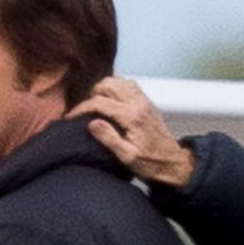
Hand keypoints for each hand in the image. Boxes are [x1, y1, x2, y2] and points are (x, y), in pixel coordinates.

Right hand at [67, 76, 195, 186]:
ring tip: (94, 104)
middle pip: (108, 84)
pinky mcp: (147, 102)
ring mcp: (144, 100)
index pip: (99, 102)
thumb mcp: (127, 157)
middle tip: (83, 111)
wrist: (173, 163)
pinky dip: (115, 87)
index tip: (70, 117)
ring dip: (103, 88)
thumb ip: (109, 138)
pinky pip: (128, 84)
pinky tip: (110, 99)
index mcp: (132, 116)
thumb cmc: (151, 164)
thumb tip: (91, 123)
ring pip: (118, 81)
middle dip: (91, 95)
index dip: (81, 108)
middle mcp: (138, 103)